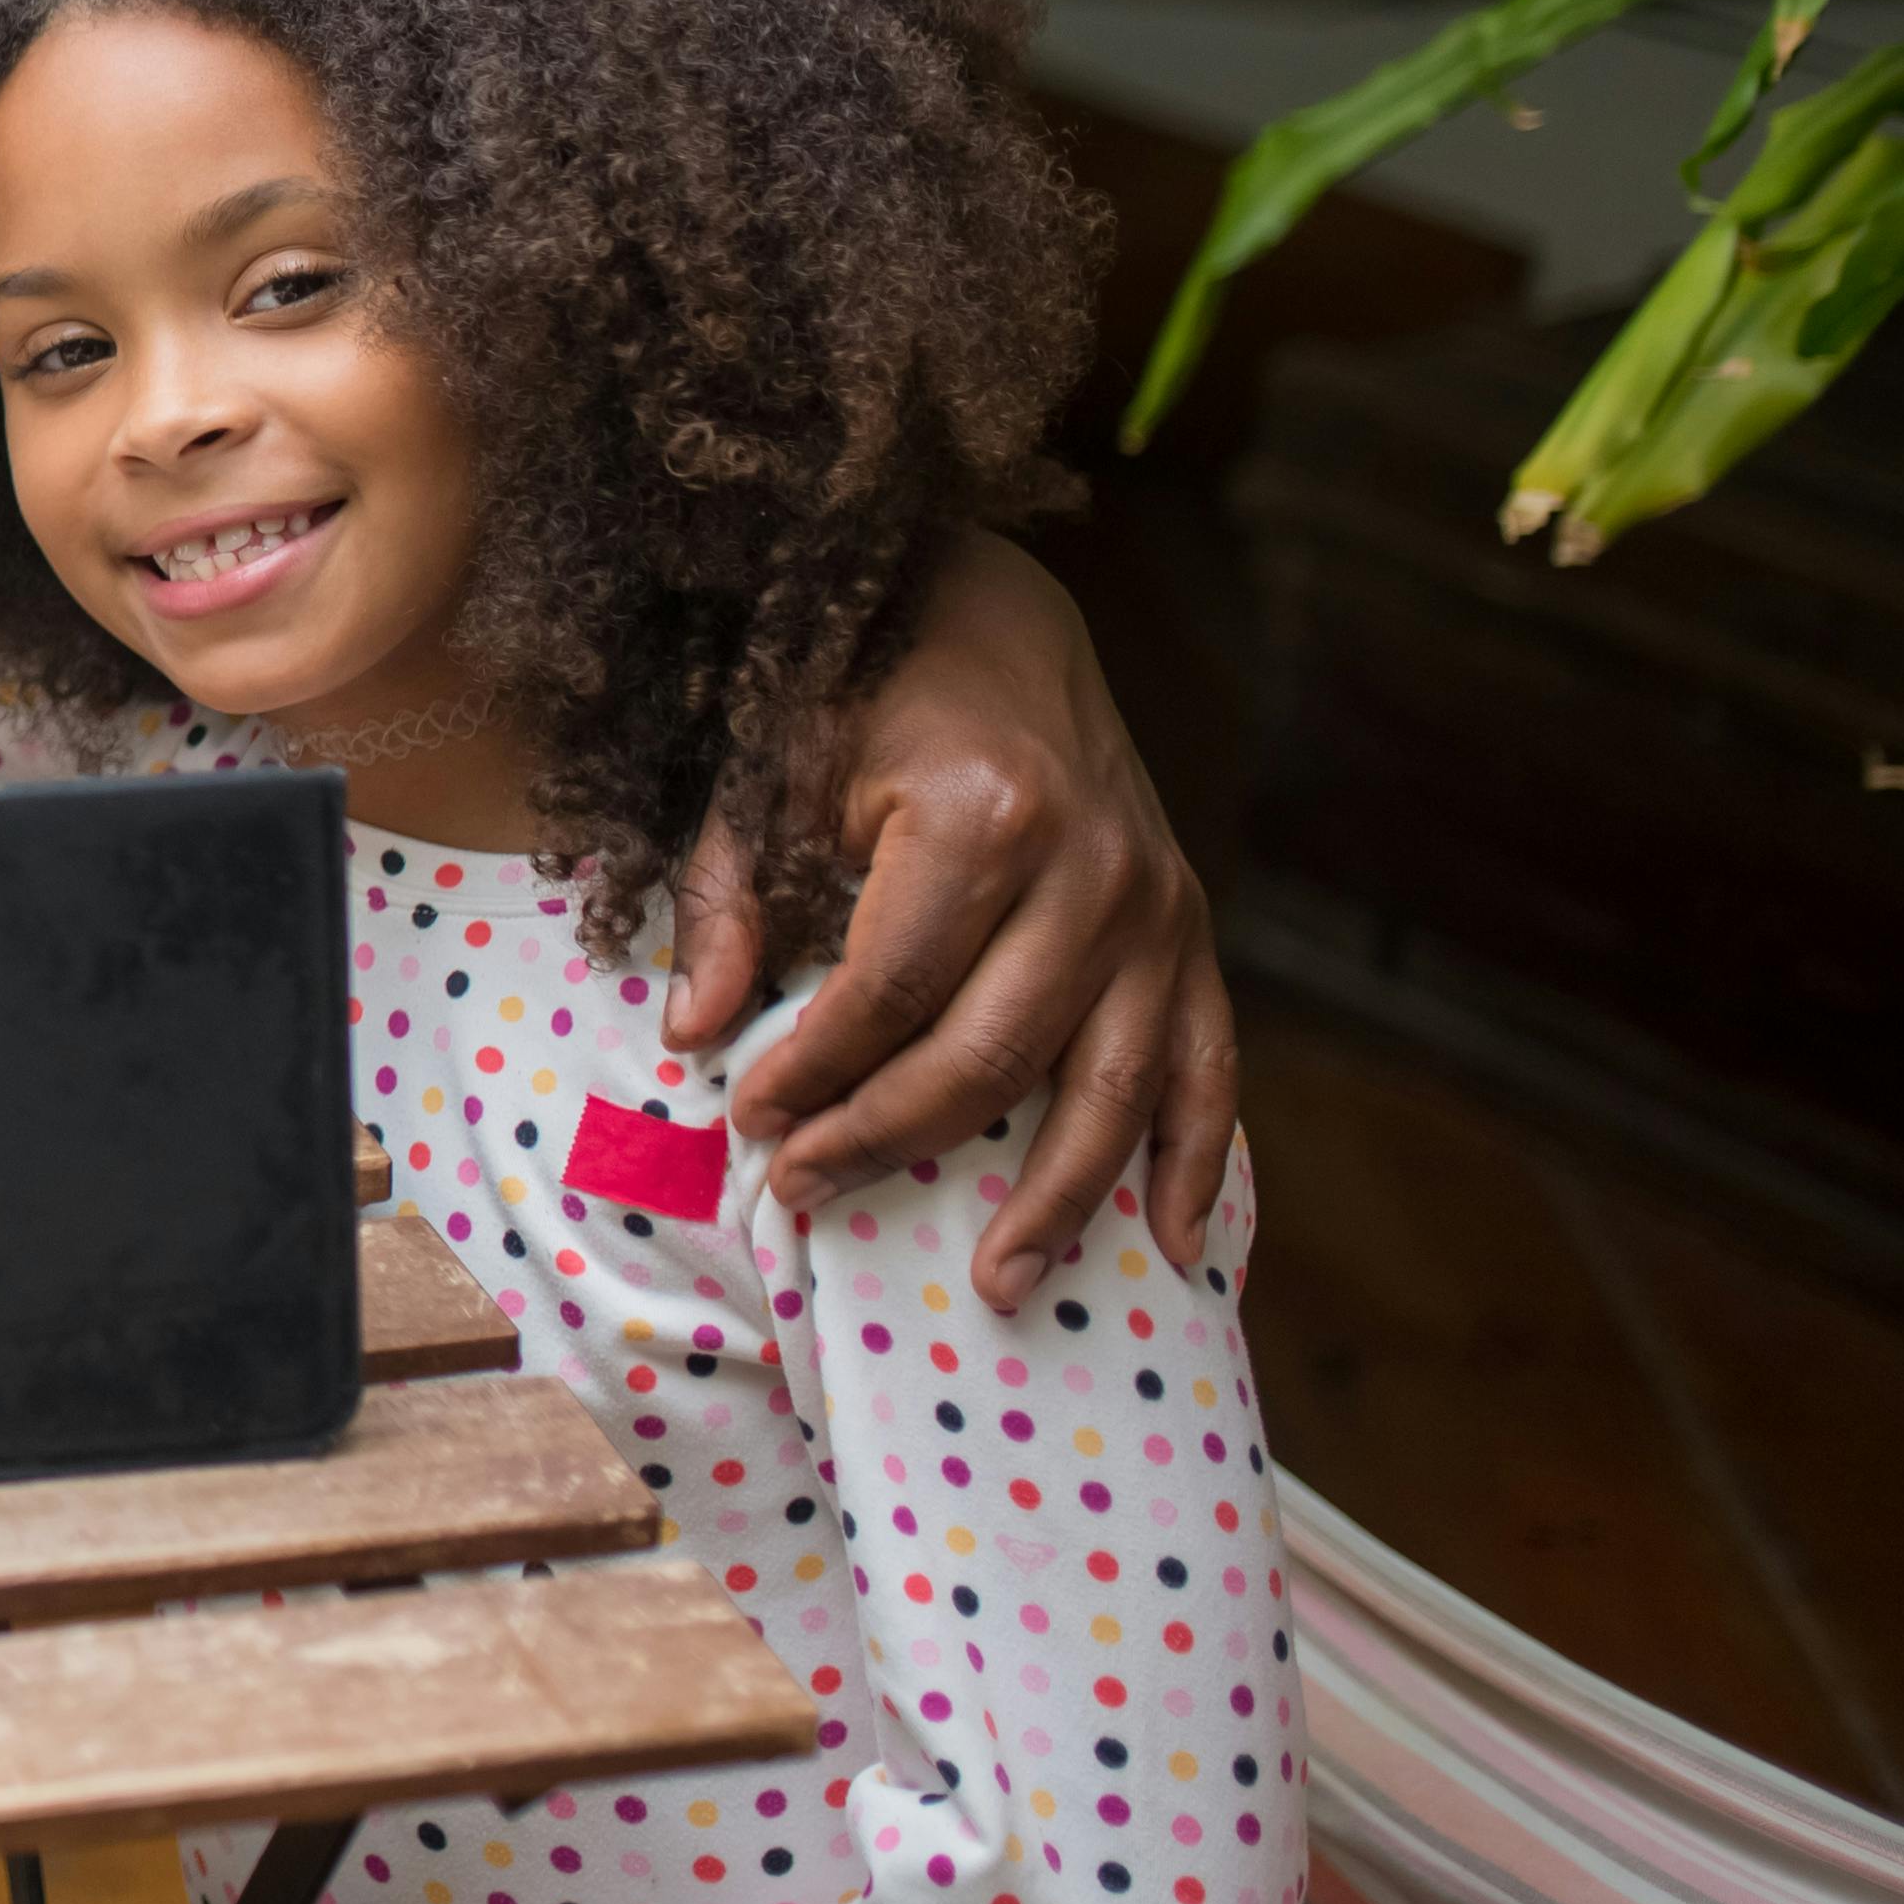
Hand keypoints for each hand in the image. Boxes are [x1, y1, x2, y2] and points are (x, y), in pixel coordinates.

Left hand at [669, 538, 1239, 1309]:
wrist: (994, 615)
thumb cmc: (864, 691)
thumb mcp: (767, 768)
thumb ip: (731, 899)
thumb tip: (693, 1034)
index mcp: (982, 818)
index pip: (886, 991)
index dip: (813, 1069)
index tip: (750, 1120)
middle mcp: (1091, 871)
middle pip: (989, 1053)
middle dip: (891, 1138)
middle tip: (806, 1193)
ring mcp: (1157, 906)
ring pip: (1111, 1087)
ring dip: (1055, 1198)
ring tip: (997, 1288)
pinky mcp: (1191, 928)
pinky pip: (1210, 1065)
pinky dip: (1194, 1161)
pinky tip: (1172, 1245)